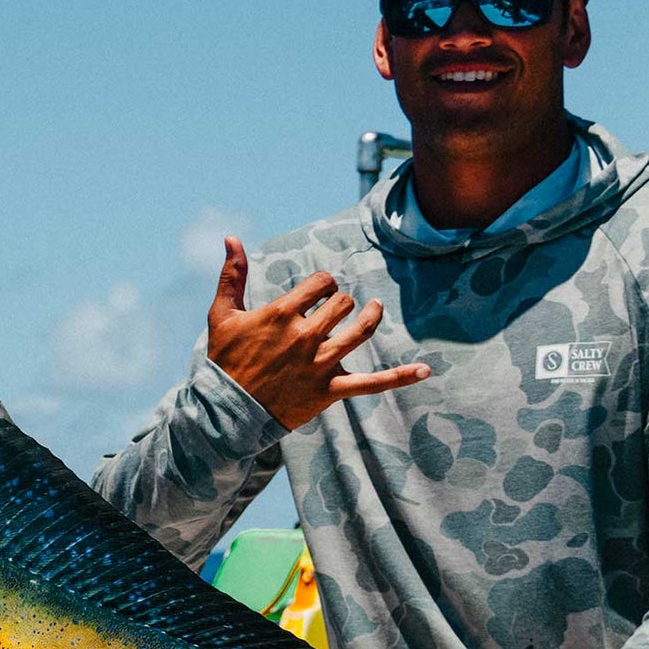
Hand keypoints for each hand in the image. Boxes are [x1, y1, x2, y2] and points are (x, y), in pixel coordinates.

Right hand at [207, 236, 422, 428]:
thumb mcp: (222, 315)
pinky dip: (400, 377)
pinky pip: (372, 383)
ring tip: (373, 308)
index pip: (320, 283)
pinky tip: (426, 370)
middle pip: (342, 303)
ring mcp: (319, 364)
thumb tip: (232, 237)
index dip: (323, 283)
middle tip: (334, 307)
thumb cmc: (224, 362)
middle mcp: (304, 336)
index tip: (317, 292)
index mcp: (281, 314)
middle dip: (340, 300)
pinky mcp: (329, 390)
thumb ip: (232, 275)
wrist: (227, 411)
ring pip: (361, 331)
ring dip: (371, 316)